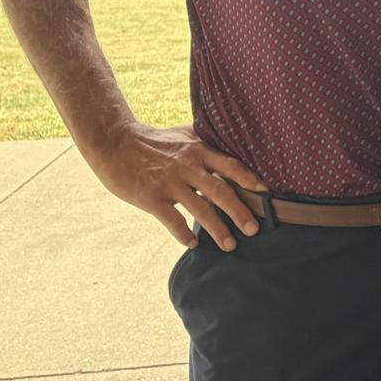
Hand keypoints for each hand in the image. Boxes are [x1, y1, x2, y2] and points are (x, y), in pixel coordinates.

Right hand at [85, 122, 266, 250]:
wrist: (114, 141)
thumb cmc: (153, 140)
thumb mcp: (183, 135)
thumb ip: (206, 144)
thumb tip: (233, 146)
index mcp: (198, 150)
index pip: (230, 165)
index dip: (249, 178)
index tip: (266, 192)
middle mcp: (188, 167)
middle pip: (221, 191)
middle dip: (240, 212)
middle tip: (254, 230)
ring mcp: (170, 183)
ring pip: (200, 209)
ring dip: (217, 229)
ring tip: (230, 245)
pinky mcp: (151, 197)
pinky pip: (172, 220)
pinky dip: (183, 233)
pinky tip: (193, 244)